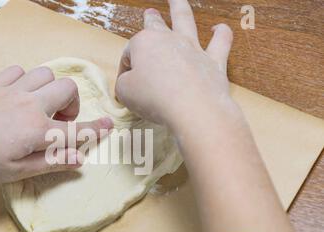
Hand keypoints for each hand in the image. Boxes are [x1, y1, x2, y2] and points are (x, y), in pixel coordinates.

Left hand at [0, 65, 112, 184]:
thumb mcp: (16, 171)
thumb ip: (50, 163)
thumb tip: (79, 159)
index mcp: (37, 130)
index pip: (75, 130)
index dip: (95, 129)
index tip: (108, 126)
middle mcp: (29, 105)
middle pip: (66, 88)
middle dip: (72, 103)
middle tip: (60, 121)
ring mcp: (11, 90)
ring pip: (44, 74)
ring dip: (49, 89)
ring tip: (40, 107)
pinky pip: (19, 71)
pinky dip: (25, 81)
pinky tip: (16, 96)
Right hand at [115, 0, 233, 131]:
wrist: (192, 108)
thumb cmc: (154, 98)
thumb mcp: (125, 92)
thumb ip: (124, 83)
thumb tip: (128, 82)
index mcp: (144, 43)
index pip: (129, 53)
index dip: (124, 70)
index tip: (125, 85)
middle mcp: (169, 39)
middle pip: (156, 25)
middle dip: (150, 19)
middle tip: (149, 12)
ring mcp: (193, 48)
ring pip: (185, 20)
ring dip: (180, 7)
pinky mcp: (213, 60)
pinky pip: (220, 41)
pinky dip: (221, 33)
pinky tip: (219, 28)